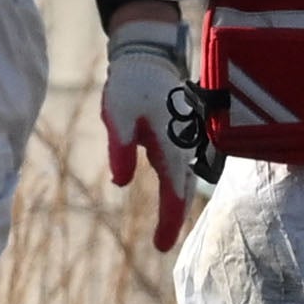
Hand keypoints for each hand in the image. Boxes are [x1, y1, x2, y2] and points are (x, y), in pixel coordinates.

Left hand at [99, 11, 199, 245]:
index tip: (160, 246)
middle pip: (182, 188)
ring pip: (185, 177)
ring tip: (166, 228)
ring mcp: (185, 138)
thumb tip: (122, 184)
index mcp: (171, 143)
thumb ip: (120, 148)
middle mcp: (184, 143)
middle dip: (173, 217)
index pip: (173, 191)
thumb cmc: (130, 84)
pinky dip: (178, 184)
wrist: (147, 56)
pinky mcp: (181, 133)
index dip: (168, 220)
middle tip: (161, 245)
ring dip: (176, 202)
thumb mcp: (117, 114)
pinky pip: (183, 165)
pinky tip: (171, 195)